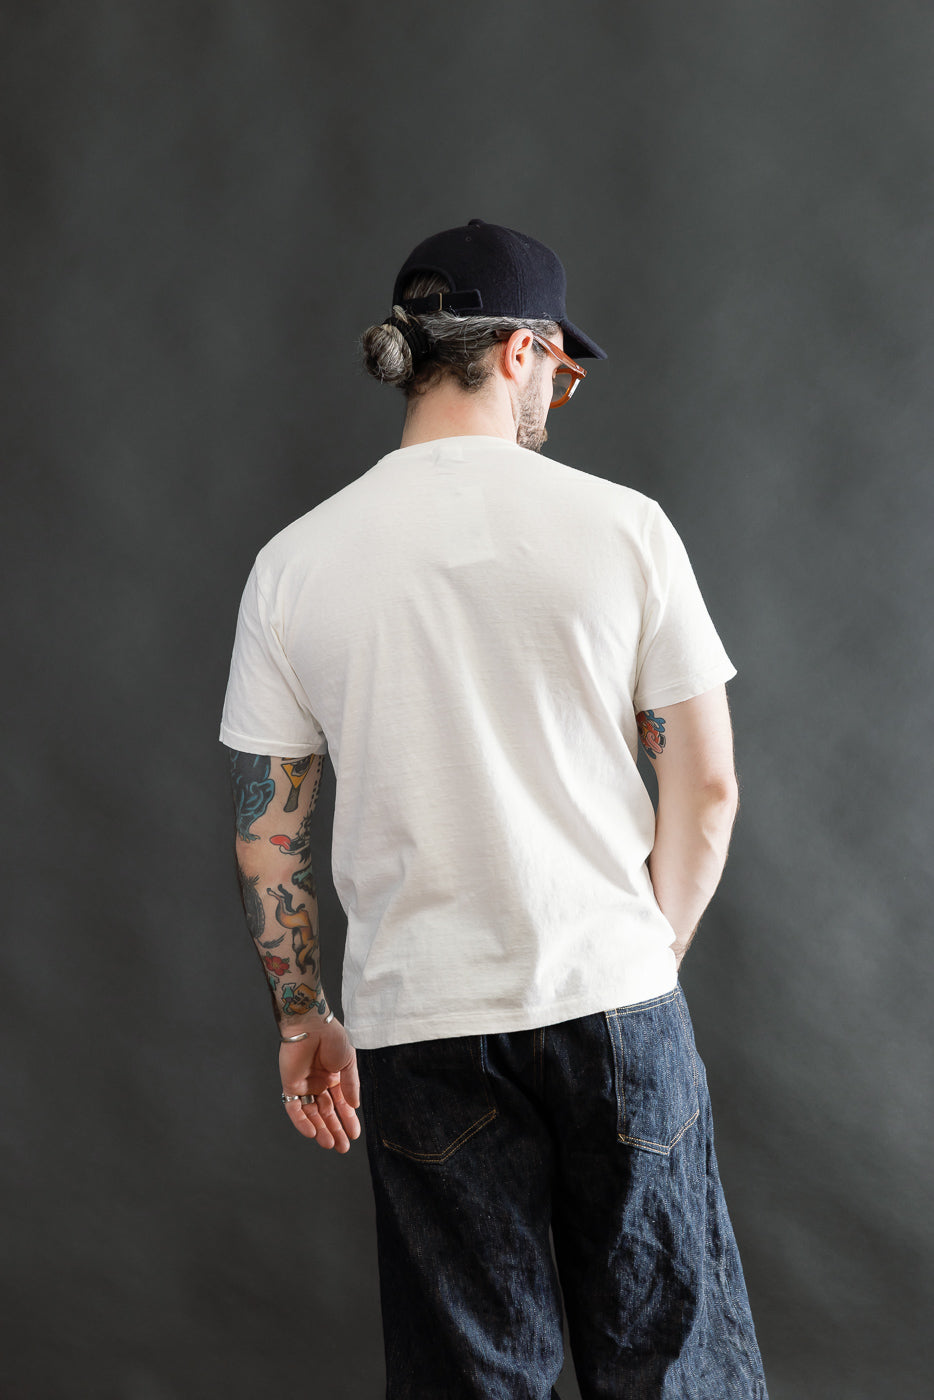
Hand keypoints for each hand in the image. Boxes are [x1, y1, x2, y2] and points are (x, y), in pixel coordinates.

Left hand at [279, 1017, 361, 1151]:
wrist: (312, 1025)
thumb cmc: (332, 1038)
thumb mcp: (348, 1063)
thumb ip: (350, 1085)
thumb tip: (354, 1107)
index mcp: (335, 1077)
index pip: (341, 1104)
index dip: (348, 1119)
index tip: (355, 1134)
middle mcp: (319, 1083)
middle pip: (327, 1113)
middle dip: (335, 1130)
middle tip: (343, 1148)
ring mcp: (305, 1085)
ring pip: (312, 1114)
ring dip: (320, 1130)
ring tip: (331, 1144)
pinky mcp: (291, 1085)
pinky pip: (294, 1108)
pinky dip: (302, 1122)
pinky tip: (312, 1133)